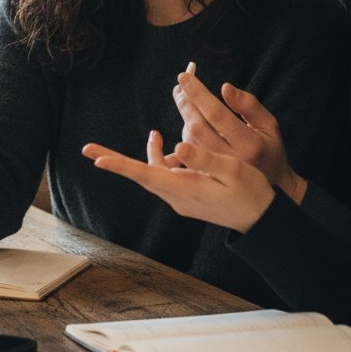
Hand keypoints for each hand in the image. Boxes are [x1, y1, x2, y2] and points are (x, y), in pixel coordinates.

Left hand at [81, 133, 274, 232]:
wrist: (262, 218)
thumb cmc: (251, 191)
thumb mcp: (232, 169)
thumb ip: (204, 158)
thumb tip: (177, 146)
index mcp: (185, 189)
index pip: (145, 174)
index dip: (121, 165)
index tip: (98, 160)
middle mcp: (177, 197)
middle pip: (139, 174)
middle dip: (114, 160)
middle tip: (88, 150)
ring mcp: (180, 198)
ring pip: (152, 173)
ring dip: (144, 155)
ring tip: (154, 133)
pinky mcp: (186, 196)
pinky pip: (164, 176)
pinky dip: (161, 159)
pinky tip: (168, 143)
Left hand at [172, 73, 306, 202]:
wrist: (266, 190)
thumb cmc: (268, 149)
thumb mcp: (268, 124)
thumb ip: (249, 105)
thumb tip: (224, 88)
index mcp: (249, 144)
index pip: (217, 114)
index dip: (198, 93)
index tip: (184, 76)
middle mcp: (231, 160)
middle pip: (198, 127)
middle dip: (185, 104)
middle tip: (179, 87)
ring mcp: (216, 173)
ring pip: (189, 140)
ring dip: (184, 118)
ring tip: (184, 100)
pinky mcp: (204, 180)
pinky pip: (184, 157)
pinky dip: (180, 138)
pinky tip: (183, 124)